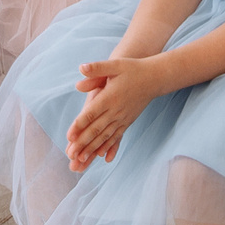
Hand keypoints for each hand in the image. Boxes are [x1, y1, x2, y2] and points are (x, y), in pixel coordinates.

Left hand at [67, 56, 166, 170]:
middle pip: (96, 129)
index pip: (91, 114)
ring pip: (105, 136)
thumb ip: (97, 68)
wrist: (155, 78)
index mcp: (110, 97)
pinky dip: (108, 147)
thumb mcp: (115, 64)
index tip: (69, 137)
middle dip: (83, 143)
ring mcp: (122, 118)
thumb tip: (81, 68)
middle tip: (71, 155)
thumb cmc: (133, 69)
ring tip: (81, 160)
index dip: (79, 125)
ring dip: (92, 148)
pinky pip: (116, 136)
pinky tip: (101, 156)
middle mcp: (116, 110)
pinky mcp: (127, 121)